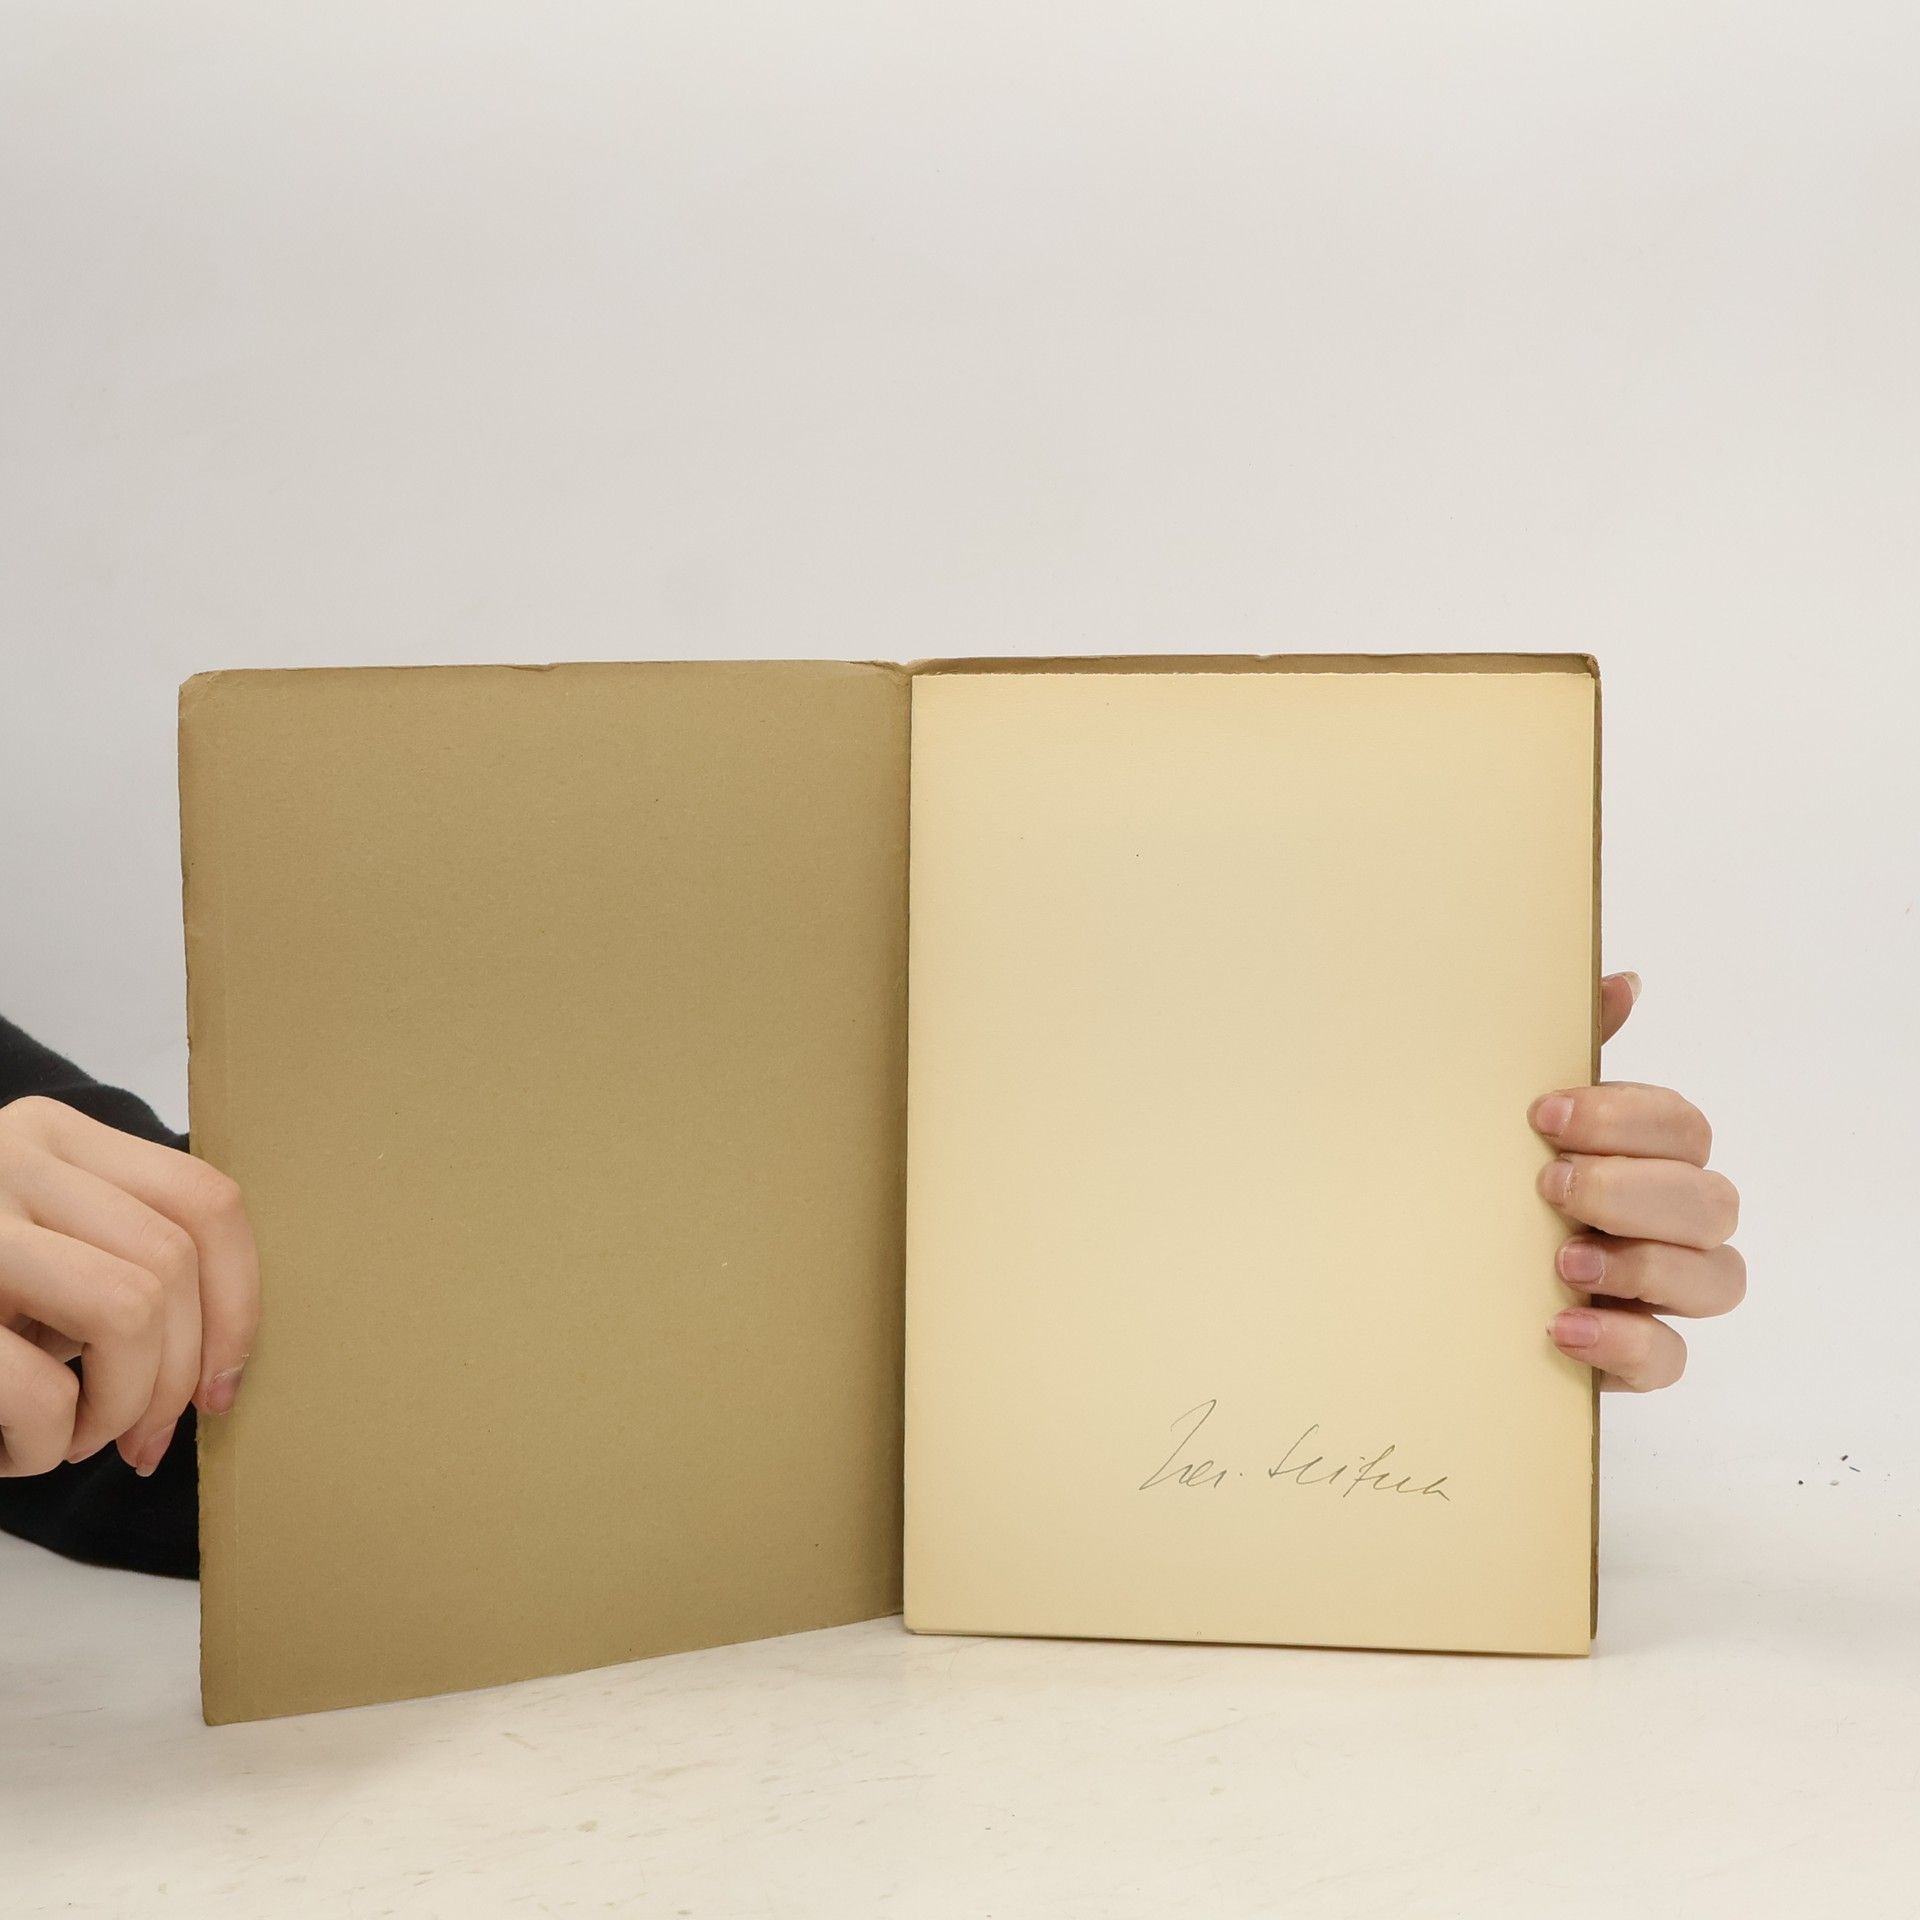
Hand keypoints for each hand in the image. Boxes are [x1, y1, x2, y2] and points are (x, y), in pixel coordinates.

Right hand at [0, 1095, 258, 1475]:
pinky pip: (42, 1388)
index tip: (224, 1387)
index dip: (239, 1304)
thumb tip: (227, 1357)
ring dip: (120, 1405)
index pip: (204, 1201)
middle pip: (171, 1263)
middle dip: (179, 1375)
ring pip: (128, 1310)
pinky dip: (49, 1445)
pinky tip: (17, 1453)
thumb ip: (126, 1263)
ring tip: (77, 1438)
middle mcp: (5, 1158)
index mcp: (51, 1137)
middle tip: (144, 1438)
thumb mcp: (48, 1257)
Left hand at [1528, 972, 1744, 1391]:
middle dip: (1631, 1190)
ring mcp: (1665, 1292)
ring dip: (1644, 1264)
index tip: (1543, 1116)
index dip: (1623, 1119)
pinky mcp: (1640, 1356)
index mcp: (1648, 1155)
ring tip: (1562, 1260)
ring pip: (1718, 1278)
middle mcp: (1673, 1222)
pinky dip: (1624, 1341)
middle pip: (1710, 1200)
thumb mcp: (1519, 1117)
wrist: (1435, 1274)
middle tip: (1550, 1186)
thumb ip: (1574, 1048)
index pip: (1681, 1126)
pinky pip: (1671, 1358)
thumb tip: (1622, 980)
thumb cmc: (1497, 1180)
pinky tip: (1561, 1323)